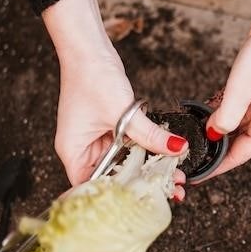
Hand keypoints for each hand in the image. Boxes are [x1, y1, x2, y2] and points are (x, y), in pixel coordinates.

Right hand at [42, 0, 187, 189]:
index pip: (92, 187)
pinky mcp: (108, 128)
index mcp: (73, 151)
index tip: (145, 203)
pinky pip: (127, 146)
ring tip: (175, 177)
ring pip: (123, 162)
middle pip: (111, 177)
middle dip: (141, 184)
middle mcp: (82, 149)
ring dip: (146, 168)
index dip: (118, 199)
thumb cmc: (91, 77)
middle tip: (171, 192)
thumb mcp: (123, 112)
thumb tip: (176, 149)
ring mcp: (94, 138)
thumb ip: (149, 135)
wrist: (88, 47)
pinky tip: (165, 157)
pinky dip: (144, 151)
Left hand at [205, 0, 250, 177]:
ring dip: (214, 129)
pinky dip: (218, 111)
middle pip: (237, 142)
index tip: (198, 175)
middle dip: (214, 149)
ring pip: (233, 125)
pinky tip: (201, 111)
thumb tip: (212, 135)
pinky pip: (234, 109)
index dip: (218, 166)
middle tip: (189, 155)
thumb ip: (226, 117)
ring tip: (191, 136)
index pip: (240, 155)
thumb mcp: (241, 90)